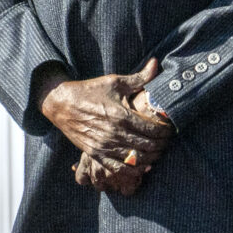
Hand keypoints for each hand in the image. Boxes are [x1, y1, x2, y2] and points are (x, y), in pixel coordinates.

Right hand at [38, 58, 173, 189]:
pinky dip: (132, 171)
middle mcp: (114, 133)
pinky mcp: (95, 154)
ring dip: (150, 158)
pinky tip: (142, 167)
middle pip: (147, 146)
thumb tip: (155, 62)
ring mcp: (104, 146)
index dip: (165, 131)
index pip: (152, 129)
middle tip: (167, 142)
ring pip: (136, 159)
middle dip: (161, 145)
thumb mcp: (115, 81)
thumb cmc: (90, 90)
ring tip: (158, 153)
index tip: (171, 129)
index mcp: (121, 115)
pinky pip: (117, 169)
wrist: (62, 103)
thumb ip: (139, 77)